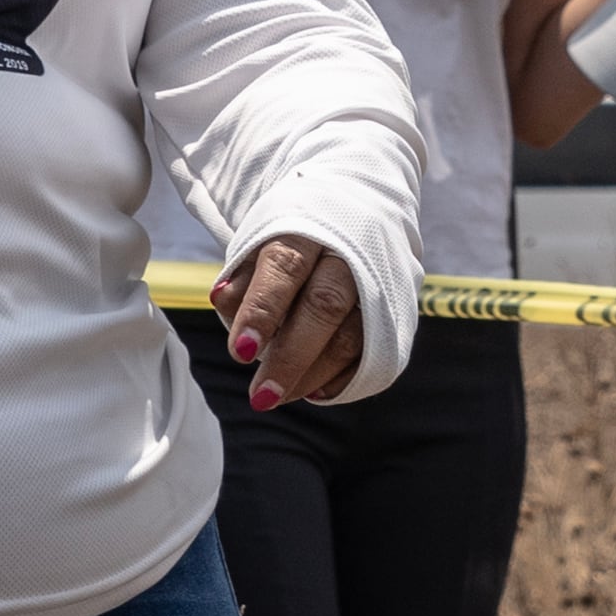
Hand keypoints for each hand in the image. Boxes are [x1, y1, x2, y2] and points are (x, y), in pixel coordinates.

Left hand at [209, 233, 366, 409]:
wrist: (353, 220)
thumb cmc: (293, 242)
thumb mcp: (261, 245)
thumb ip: (242, 277)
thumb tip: (222, 300)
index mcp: (307, 229)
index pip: (285, 268)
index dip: (262, 311)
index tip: (240, 353)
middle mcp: (349, 253)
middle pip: (325, 305)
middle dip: (290, 356)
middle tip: (260, 396)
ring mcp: (378, 284)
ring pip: (352, 335)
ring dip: (312, 375)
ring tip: (277, 396)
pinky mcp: (394, 313)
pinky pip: (373, 354)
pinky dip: (342, 378)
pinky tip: (315, 392)